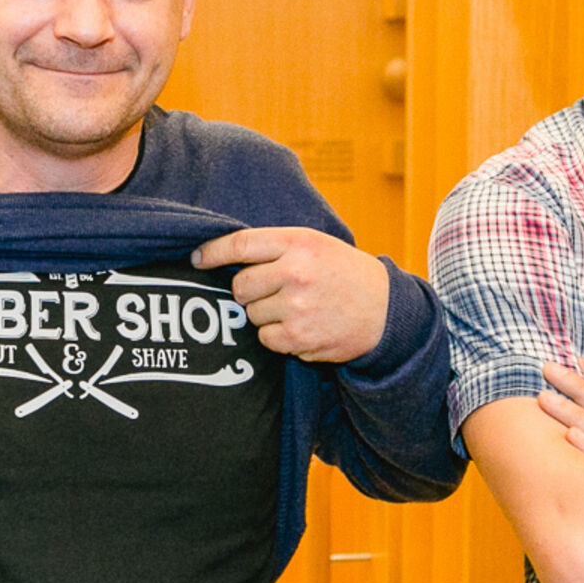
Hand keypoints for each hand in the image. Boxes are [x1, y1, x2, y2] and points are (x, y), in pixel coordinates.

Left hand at [193, 226, 388, 362]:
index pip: (242, 244)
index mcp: (299, 243)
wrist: (386, 311)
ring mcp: (297, 307)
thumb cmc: (346, 274)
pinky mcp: (300, 338)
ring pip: (252, 315)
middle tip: (274, 292)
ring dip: (266, 315)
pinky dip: (279, 337)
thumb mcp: (316, 245)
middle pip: (240, 286)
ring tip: (297, 309)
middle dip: (249, 292)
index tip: (197, 258)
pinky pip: (266, 339)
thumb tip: (226, 256)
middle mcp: (296, 273)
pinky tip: (303, 327)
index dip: (213, 252)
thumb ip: (277, 247)